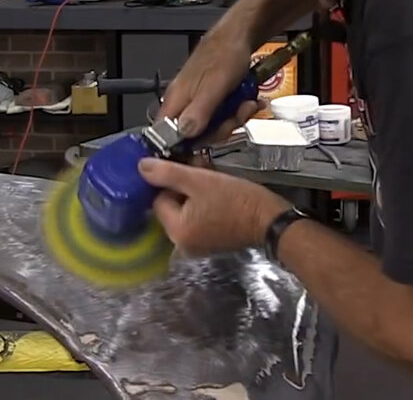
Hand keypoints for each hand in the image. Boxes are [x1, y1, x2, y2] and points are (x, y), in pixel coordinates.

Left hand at [138, 157, 290, 256]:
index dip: (172, 181)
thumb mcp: (199, 180)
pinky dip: (205, 203)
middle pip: (172, 206)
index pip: (159, 200)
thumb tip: (140, 167)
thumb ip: (167, 173)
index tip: (189, 169)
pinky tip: (218, 191)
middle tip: (202, 170)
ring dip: (195, 191)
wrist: (271, 220)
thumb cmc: (236, 200)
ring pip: (186, 209)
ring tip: (212, 177)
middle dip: (184, 185)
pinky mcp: (212, 242)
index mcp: (176, 232)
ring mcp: (198, 245)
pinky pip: (199, 217)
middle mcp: (183, 244)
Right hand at [160, 31, 258, 142]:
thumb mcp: (215, 86)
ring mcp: (197, 101)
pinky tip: (247, 102)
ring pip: (211, 127)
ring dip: (233, 119)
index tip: (202, 153)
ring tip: (246, 104)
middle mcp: (182, 103)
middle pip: (194, 136)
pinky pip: (221, 116)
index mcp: (175, 100)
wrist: (240, 35)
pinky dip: (236, 112)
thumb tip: (184, 135)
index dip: (182, 149)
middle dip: (220, 129)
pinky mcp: (210, 99)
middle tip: (236, 116)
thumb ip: (199, 111)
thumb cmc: (225, 54)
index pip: (165, 136)